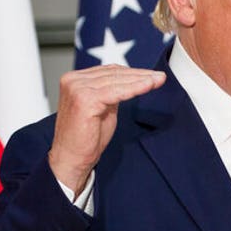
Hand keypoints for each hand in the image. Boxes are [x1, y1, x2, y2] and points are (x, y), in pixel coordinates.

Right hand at [48, 65, 165, 192]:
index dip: (132, 72)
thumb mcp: (102, 109)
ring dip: (141, 80)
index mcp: (74, 80)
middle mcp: (73, 81)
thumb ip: (111, 93)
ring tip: (158, 80)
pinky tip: (148, 86)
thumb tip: (131, 81)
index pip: (108, 71)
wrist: (71, 159)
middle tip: (159, 76)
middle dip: (139, 75)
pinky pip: (116, 92)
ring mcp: (77, 89)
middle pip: (113, 73)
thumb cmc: (84, 139)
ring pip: (117, 81)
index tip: (151, 75)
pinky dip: (134, 89)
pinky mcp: (85, 99)